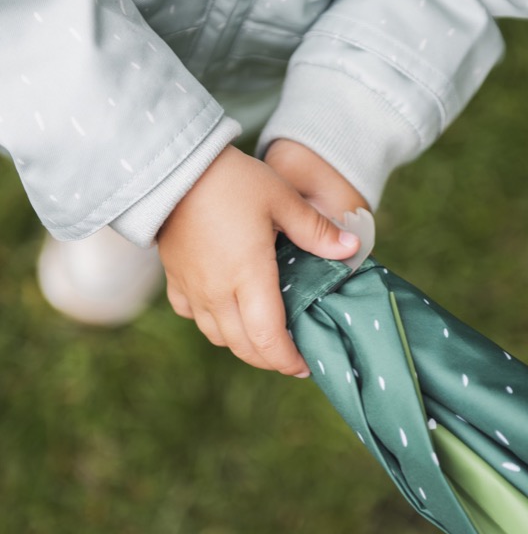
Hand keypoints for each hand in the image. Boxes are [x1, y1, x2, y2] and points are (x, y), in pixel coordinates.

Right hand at [157, 146, 359, 375]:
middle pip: (244, 346)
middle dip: (270, 359)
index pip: (269, 339)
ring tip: (264, 337)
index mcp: (249, 277)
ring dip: (243, 344)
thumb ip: (316, 230)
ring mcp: (193, 289)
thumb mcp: (281, 199)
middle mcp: (218, 292)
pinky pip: (193, 316)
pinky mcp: (175, 279)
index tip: (305, 366)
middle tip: (291, 357)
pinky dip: (213, 324)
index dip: (288, 360)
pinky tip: (225, 311)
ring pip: (218, 337)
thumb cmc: (231, 180)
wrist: (170, 167)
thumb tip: (352, 248)